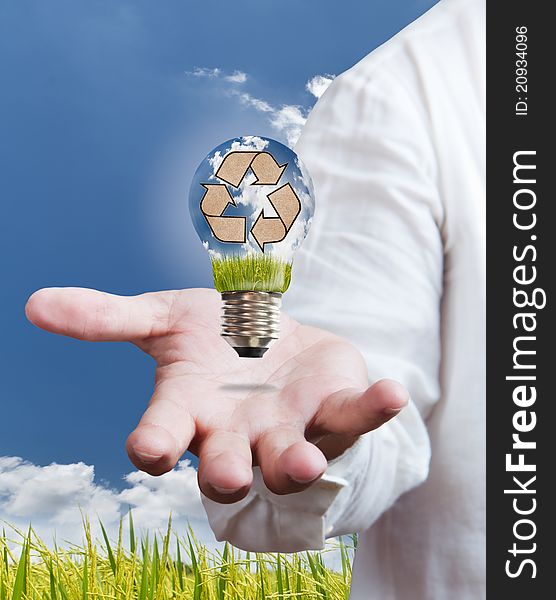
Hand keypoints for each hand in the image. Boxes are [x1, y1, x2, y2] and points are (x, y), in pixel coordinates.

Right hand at [25, 287, 407, 502]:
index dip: (154, 445)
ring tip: (305, 461)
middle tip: (231, 477)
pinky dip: (373, 408)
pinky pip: (353, 416)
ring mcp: (287, 428)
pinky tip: (391, 392)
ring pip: (290, 457)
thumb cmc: (212, 338)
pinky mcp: (332, 411)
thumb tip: (33, 303)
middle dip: (228, 473)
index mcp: (188, 413)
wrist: (271, 341)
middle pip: (226, 465)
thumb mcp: (162, 319)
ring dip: (296, 461)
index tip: (149, 448)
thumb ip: (106, 317)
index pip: (161, 438)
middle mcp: (235, 433)